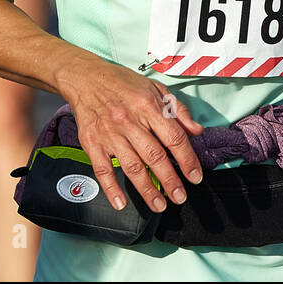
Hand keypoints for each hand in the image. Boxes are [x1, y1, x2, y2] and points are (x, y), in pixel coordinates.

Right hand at [56, 55, 205, 213]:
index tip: (195, 176)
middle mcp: (129, 121)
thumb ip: (178, 110)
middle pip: (154, 156)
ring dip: (147, 190)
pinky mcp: (92, 142)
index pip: (173, 137)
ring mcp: (109, 133)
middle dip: (170, 181)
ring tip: (159, 205)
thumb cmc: (122, 83)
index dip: (187, 159)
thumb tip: (196, 130)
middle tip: (180, 197)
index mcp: (147, 106)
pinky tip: (121, 203)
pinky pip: (103, 170)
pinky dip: (111, 189)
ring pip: (132, 167)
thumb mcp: (155, 88)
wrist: (85, 78)